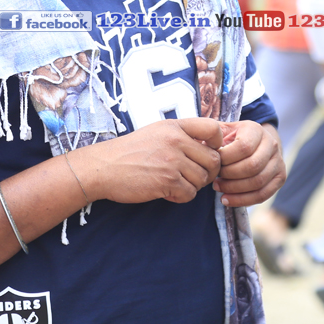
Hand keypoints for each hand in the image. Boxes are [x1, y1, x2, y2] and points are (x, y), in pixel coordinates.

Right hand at [77, 118, 222, 204]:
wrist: (104, 167)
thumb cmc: (130, 151)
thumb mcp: (157, 131)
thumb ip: (182, 135)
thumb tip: (209, 146)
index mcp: (175, 126)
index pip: (213, 128)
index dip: (219, 143)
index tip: (209, 152)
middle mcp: (176, 140)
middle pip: (214, 160)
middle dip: (208, 173)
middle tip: (193, 177)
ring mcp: (172, 160)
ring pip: (203, 179)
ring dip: (193, 186)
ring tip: (176, 184)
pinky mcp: (167, 180)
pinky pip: (190, 194)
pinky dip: (181, 197)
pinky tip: (168, 193)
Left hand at [214, 121, 285, 207]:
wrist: (257, 142)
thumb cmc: (233, 138)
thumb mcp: (223, 130)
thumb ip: (212, 136)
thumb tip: (200, 145)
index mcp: (256, 130)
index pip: (243, 147)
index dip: (225, 158)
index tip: (212, 163)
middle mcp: (272, 144)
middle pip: (252, 166)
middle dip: (230, 176)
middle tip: (214, 180)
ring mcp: (278, 162)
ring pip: (258, 182)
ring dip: (235, 189)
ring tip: (219, 189)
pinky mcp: (280, 178)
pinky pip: (263, 194)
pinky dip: (243, 200)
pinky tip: (227, 200)